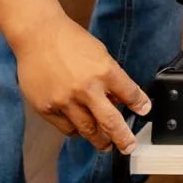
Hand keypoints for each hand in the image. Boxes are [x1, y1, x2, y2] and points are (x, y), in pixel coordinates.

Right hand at [13, 17, 150, 152]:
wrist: (38, 36)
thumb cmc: (70, 42)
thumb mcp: (100, 54)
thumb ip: (111, 78)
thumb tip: (120, 99)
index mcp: (105, 72)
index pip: (130, 94)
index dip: (140, 105)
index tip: (143, 111)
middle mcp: (86, 89)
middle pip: (111, 122)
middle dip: (123, 138)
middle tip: (128, 147)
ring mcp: (65, 100)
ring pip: (87, 130)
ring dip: (99, 140)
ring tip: (106, 144)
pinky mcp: (47, 108)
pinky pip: (66, 127)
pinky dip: (76, 131)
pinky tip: (81, 130)